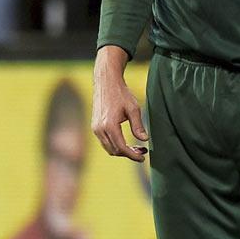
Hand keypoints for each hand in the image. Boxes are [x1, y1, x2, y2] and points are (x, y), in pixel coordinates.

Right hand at [92, 46, 148, 161]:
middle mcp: (99, 129)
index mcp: (109, 125)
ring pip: (109, 148)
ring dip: (121, 151)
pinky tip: (125, 141)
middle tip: (142, 151)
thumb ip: (138, 126)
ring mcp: (95, 128)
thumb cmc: (121, 93)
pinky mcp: (94, 126)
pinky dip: (115, 145)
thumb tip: (144, 140)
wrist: (106, 82)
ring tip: (135, 147)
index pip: (121, 148)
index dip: (133, 155)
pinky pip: (104, 142)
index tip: (143, 157)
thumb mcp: (133, 108)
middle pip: (114, 151)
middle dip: (129, 154)